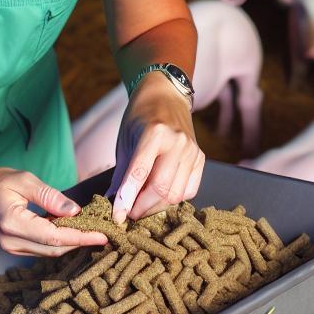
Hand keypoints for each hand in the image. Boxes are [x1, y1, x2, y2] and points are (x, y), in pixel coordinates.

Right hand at [0, 166, 108, 256]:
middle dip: (81, 241)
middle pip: (55, 248)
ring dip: (73, 243)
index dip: (81, 237)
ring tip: (94, 231)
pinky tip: (74, 230)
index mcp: (13, 223)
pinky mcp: (15, 247)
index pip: (54, 237)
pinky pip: (43, 248)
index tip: (102, 236)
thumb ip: (51, 196)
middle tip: (105, 232)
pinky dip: (61, 241)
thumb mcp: (26, 180)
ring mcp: (11, 247)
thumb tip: (76, 211)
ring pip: (50, 251)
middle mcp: (11, 241)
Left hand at [109, 71, 204, 223]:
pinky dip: (173, 199)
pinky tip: (160, 195)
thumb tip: (113, 204)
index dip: (127, 200)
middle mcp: (178, 142)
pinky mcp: (200, 159)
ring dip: (156, 207)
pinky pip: (189, 191)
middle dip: (142, 208)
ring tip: (142, 206)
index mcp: (155, 133)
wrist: (166, 97)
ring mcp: (192, 151)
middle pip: (161, 189)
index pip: (140, 174)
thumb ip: (121, 174)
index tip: (117, 217)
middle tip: (128, 213)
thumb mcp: (125, 140)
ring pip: (176, 195)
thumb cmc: (141, 117)